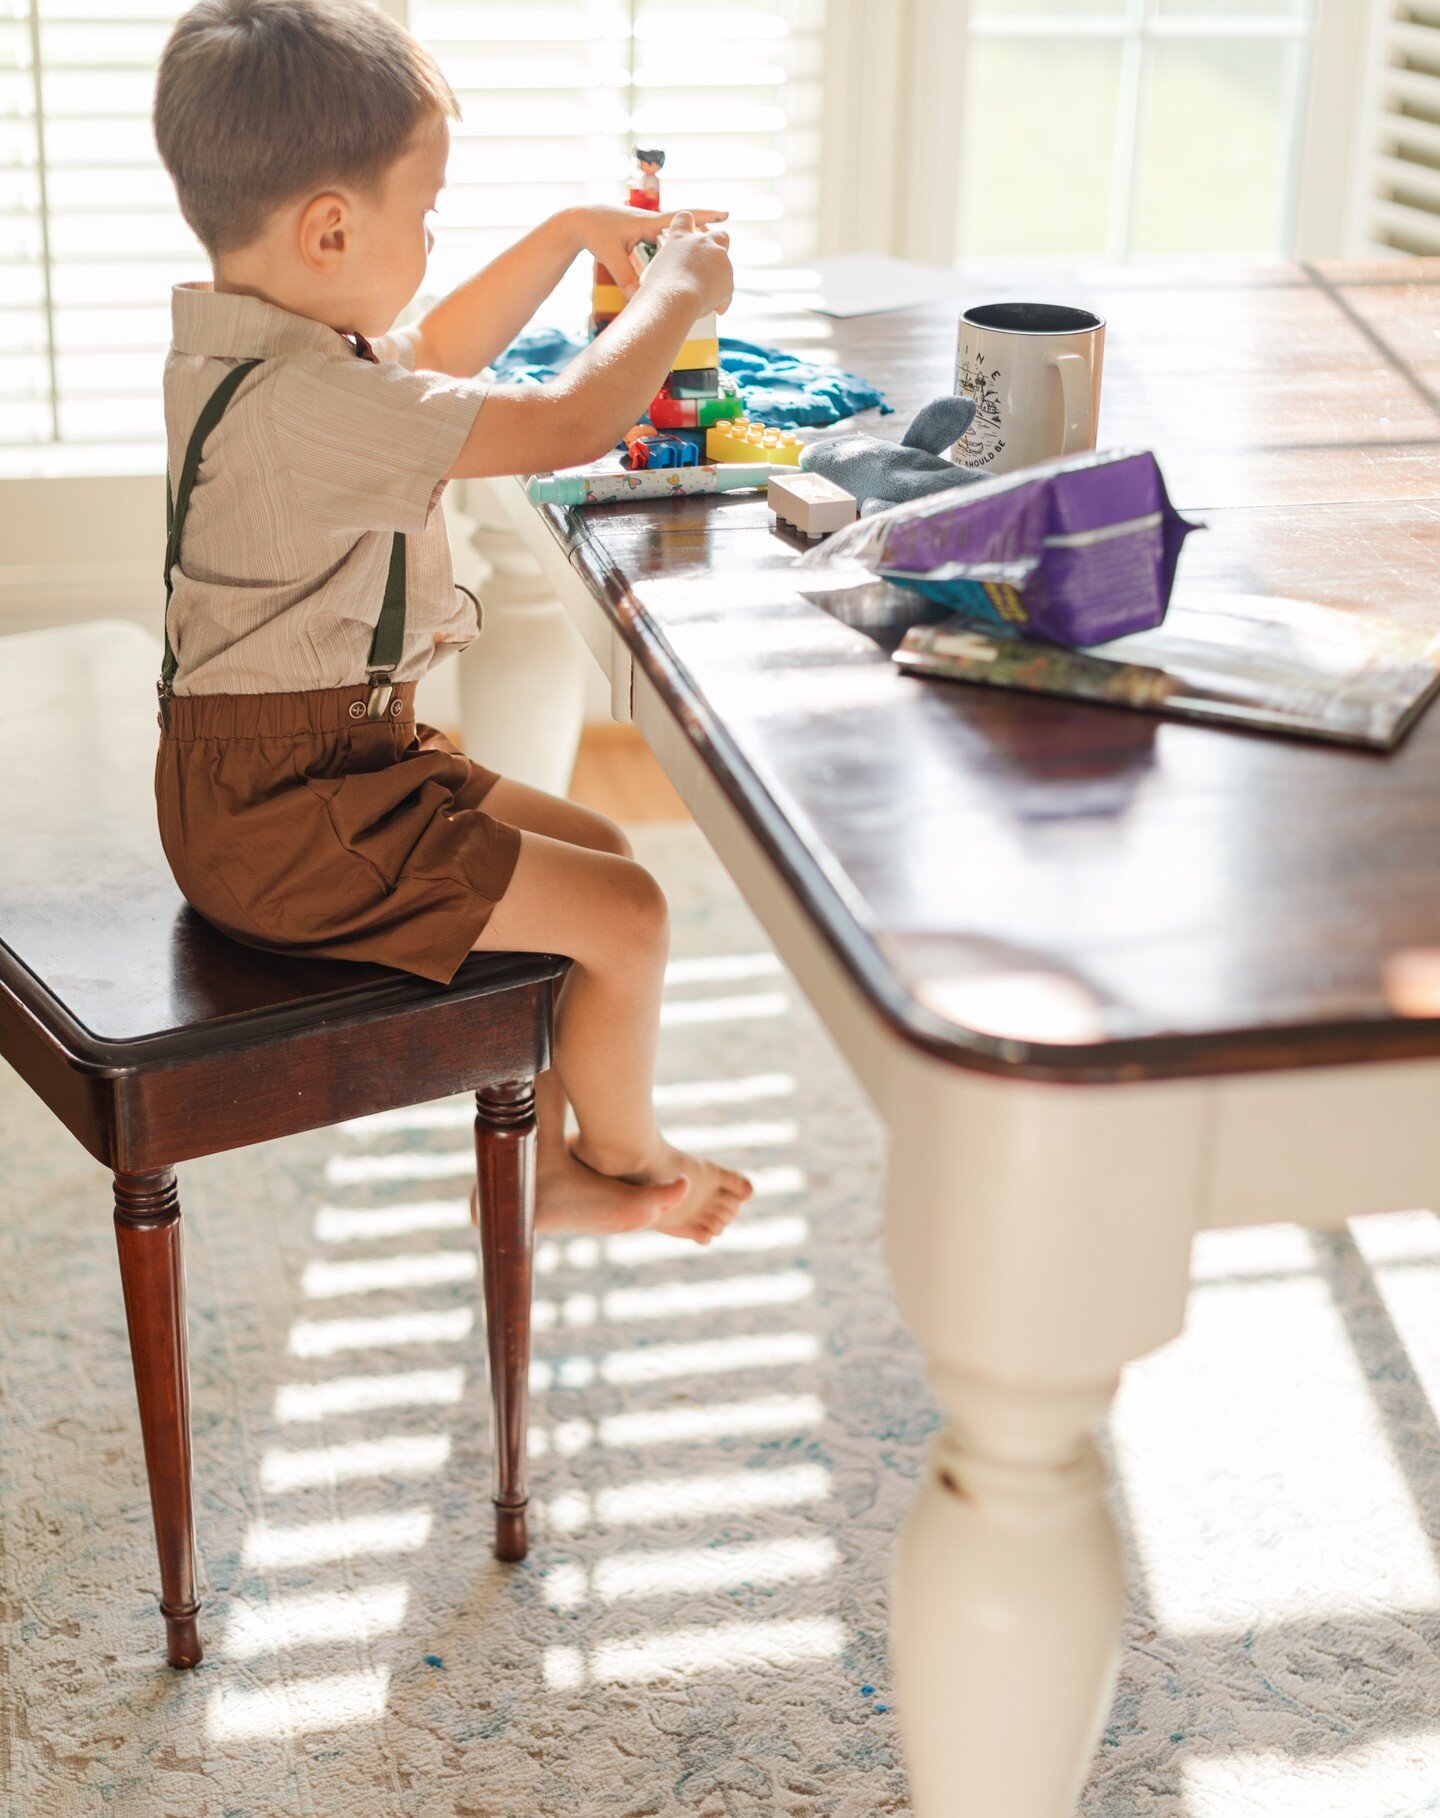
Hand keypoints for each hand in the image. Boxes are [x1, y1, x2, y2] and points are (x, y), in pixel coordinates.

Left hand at [575, 204, 728, 298]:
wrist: (578, 221)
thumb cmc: (594, 233)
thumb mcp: (611, 255)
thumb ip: (626, 277)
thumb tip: (638, 298)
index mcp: (648, 223)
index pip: (683, 218)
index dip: (705, 217)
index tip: (725, 215)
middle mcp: (651, 223)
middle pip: (686, 226)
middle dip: (706, 229)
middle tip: (727, 237)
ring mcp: (646, 229)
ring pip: (676, 235)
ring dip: (692, 241)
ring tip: (710, 252)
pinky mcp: (640, 237)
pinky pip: (665, 243)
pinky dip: (677, 249)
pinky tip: (684, 260)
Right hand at [649, 211, 733, 316]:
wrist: (674, 300)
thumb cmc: (659, 287)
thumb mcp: (656, 269)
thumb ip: (668, 266)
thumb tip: (672, 277)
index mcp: (681, 238)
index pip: (684, 218)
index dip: (687, 225)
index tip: (688, 236)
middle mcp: (703, 243)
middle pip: (720, 236)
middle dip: (719, 247)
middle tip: (710, 263)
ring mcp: (719, 259)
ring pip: (726, 266)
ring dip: (719, 279)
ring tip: (706, 296)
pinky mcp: (728, 279)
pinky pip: (728, 291)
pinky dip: (723, 300)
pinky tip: (717, 309)